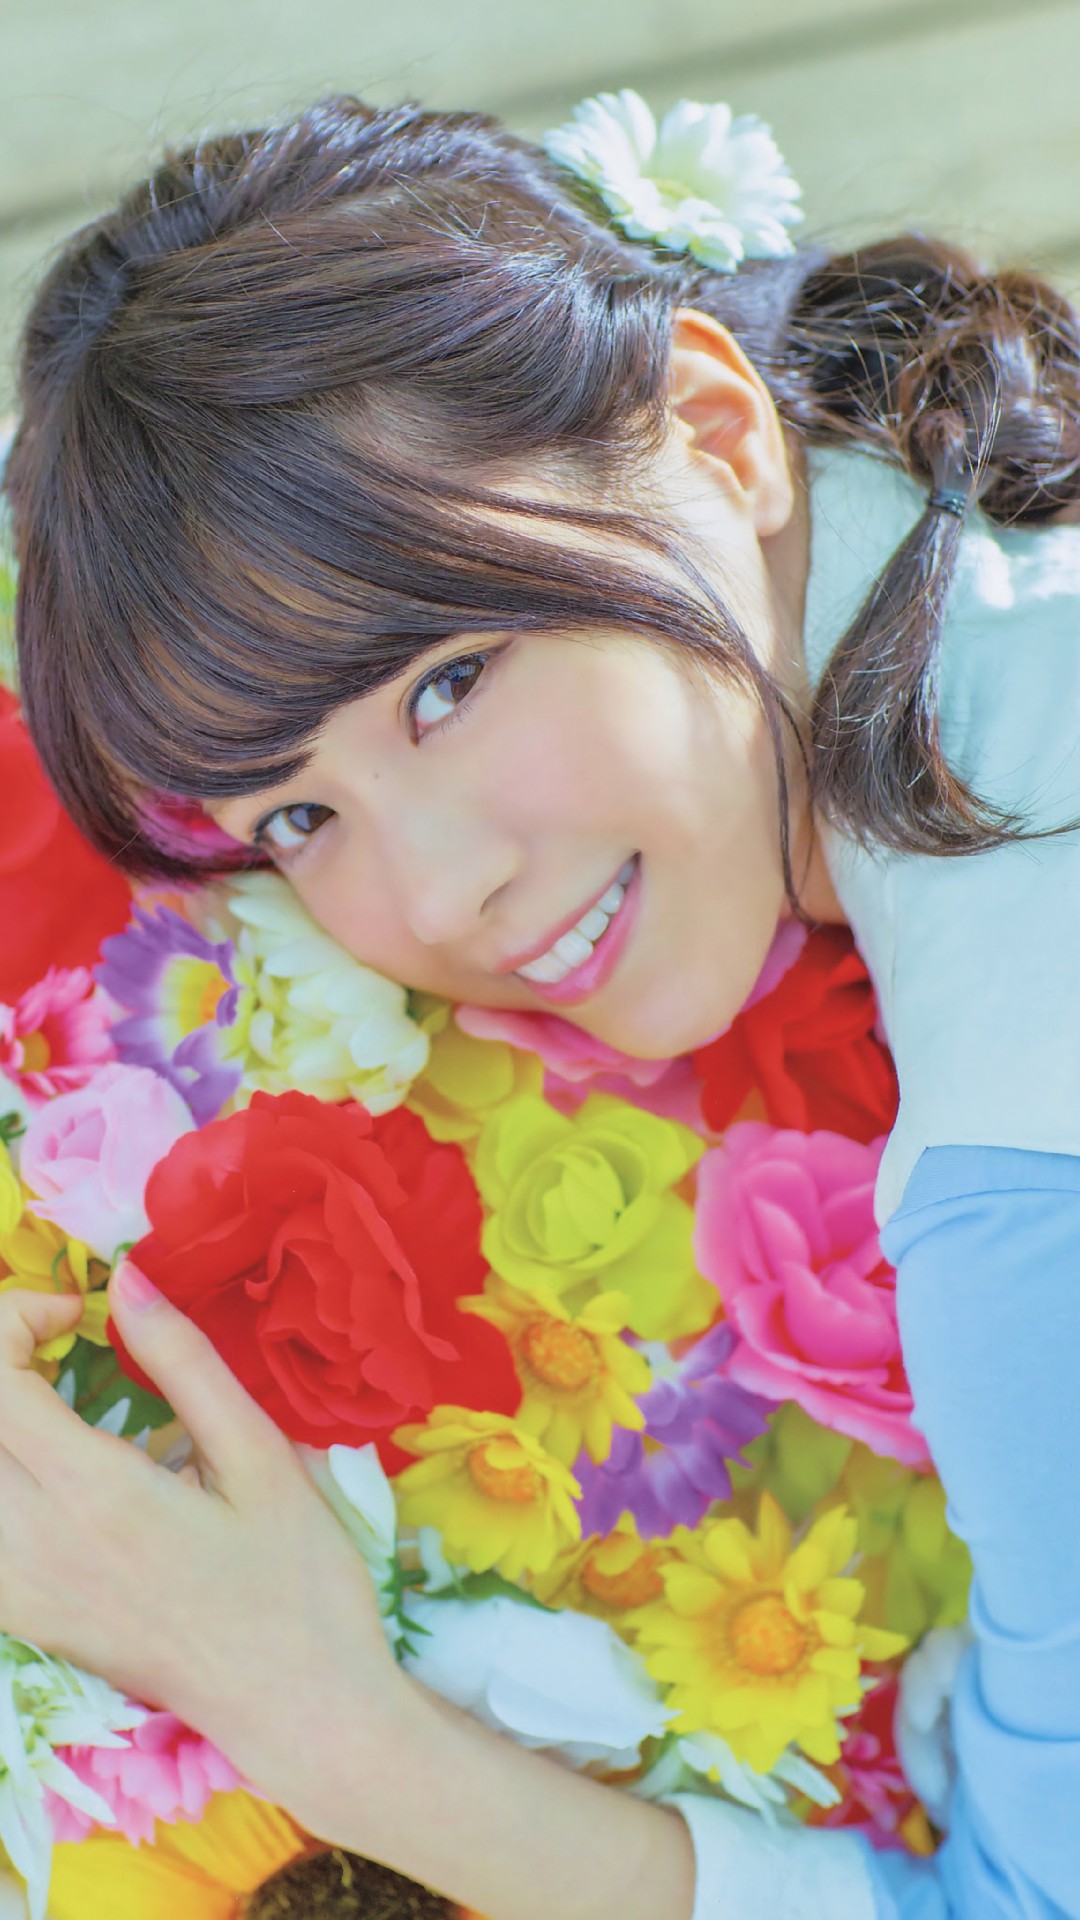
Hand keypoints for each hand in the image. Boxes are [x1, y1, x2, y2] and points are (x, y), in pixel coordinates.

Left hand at [0, 1268, 409, 1840]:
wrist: (296, 1708)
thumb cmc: (297, 1579)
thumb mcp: (260, 1456)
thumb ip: (183, 1361)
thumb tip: (125, 1276)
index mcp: (96, 1494)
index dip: (16, 1320)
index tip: (79, 1312)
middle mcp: (35, 1544)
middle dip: (3, 1362)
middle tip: (60, 1345)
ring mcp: (20, 1590)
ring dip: (2, 1424)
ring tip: (51, 1402)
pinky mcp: (24, 1618)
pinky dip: (3, 1480)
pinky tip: (48, 1470)